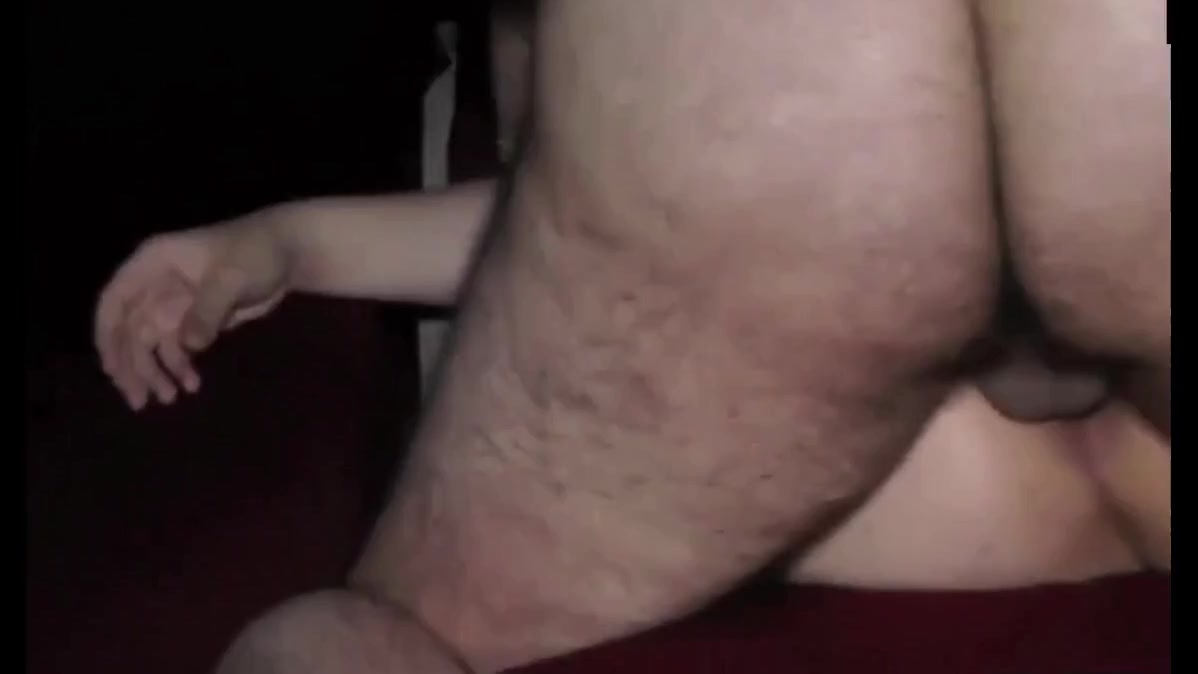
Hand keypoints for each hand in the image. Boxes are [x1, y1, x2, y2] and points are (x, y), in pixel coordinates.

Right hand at [94, 213, 291, 408]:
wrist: (289, 254)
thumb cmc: (256, 253)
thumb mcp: (232, 278)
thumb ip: (207, 311)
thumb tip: (190, 346)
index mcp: (153, 263)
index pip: (115, 301)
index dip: (108, 336)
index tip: (112, 370)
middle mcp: (155, 286)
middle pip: (129, 330)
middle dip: (131, 366)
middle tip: (139, 400)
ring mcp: (173, 305)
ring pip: (150, 345)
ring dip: (155, 373)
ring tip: (169, 399)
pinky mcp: (194, 321)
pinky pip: (177, 350)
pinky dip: (180, 369)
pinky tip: (192, 385)